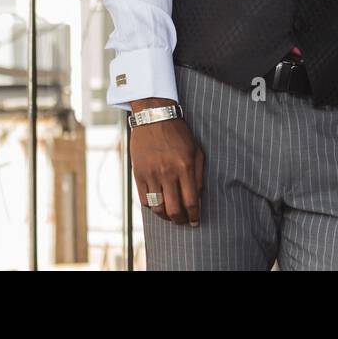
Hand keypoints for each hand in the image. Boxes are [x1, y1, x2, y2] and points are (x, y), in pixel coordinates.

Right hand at [130, 98, 204, 226]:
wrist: (154, 117)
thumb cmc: (179, 134)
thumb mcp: (196, 150)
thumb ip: (198, 175)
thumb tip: (198, 197)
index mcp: (184, 166)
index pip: (191, 201)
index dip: (194, 215)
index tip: (195, 221)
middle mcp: (168, 172)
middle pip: (174, 209)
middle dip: (180, 220)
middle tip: (183, 221)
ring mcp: (151, 174)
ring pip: (157, 208)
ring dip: (165, 216)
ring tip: (170, 216)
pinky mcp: (139, 173)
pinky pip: (144, 199)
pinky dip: (151, 207)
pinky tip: (157, 205)